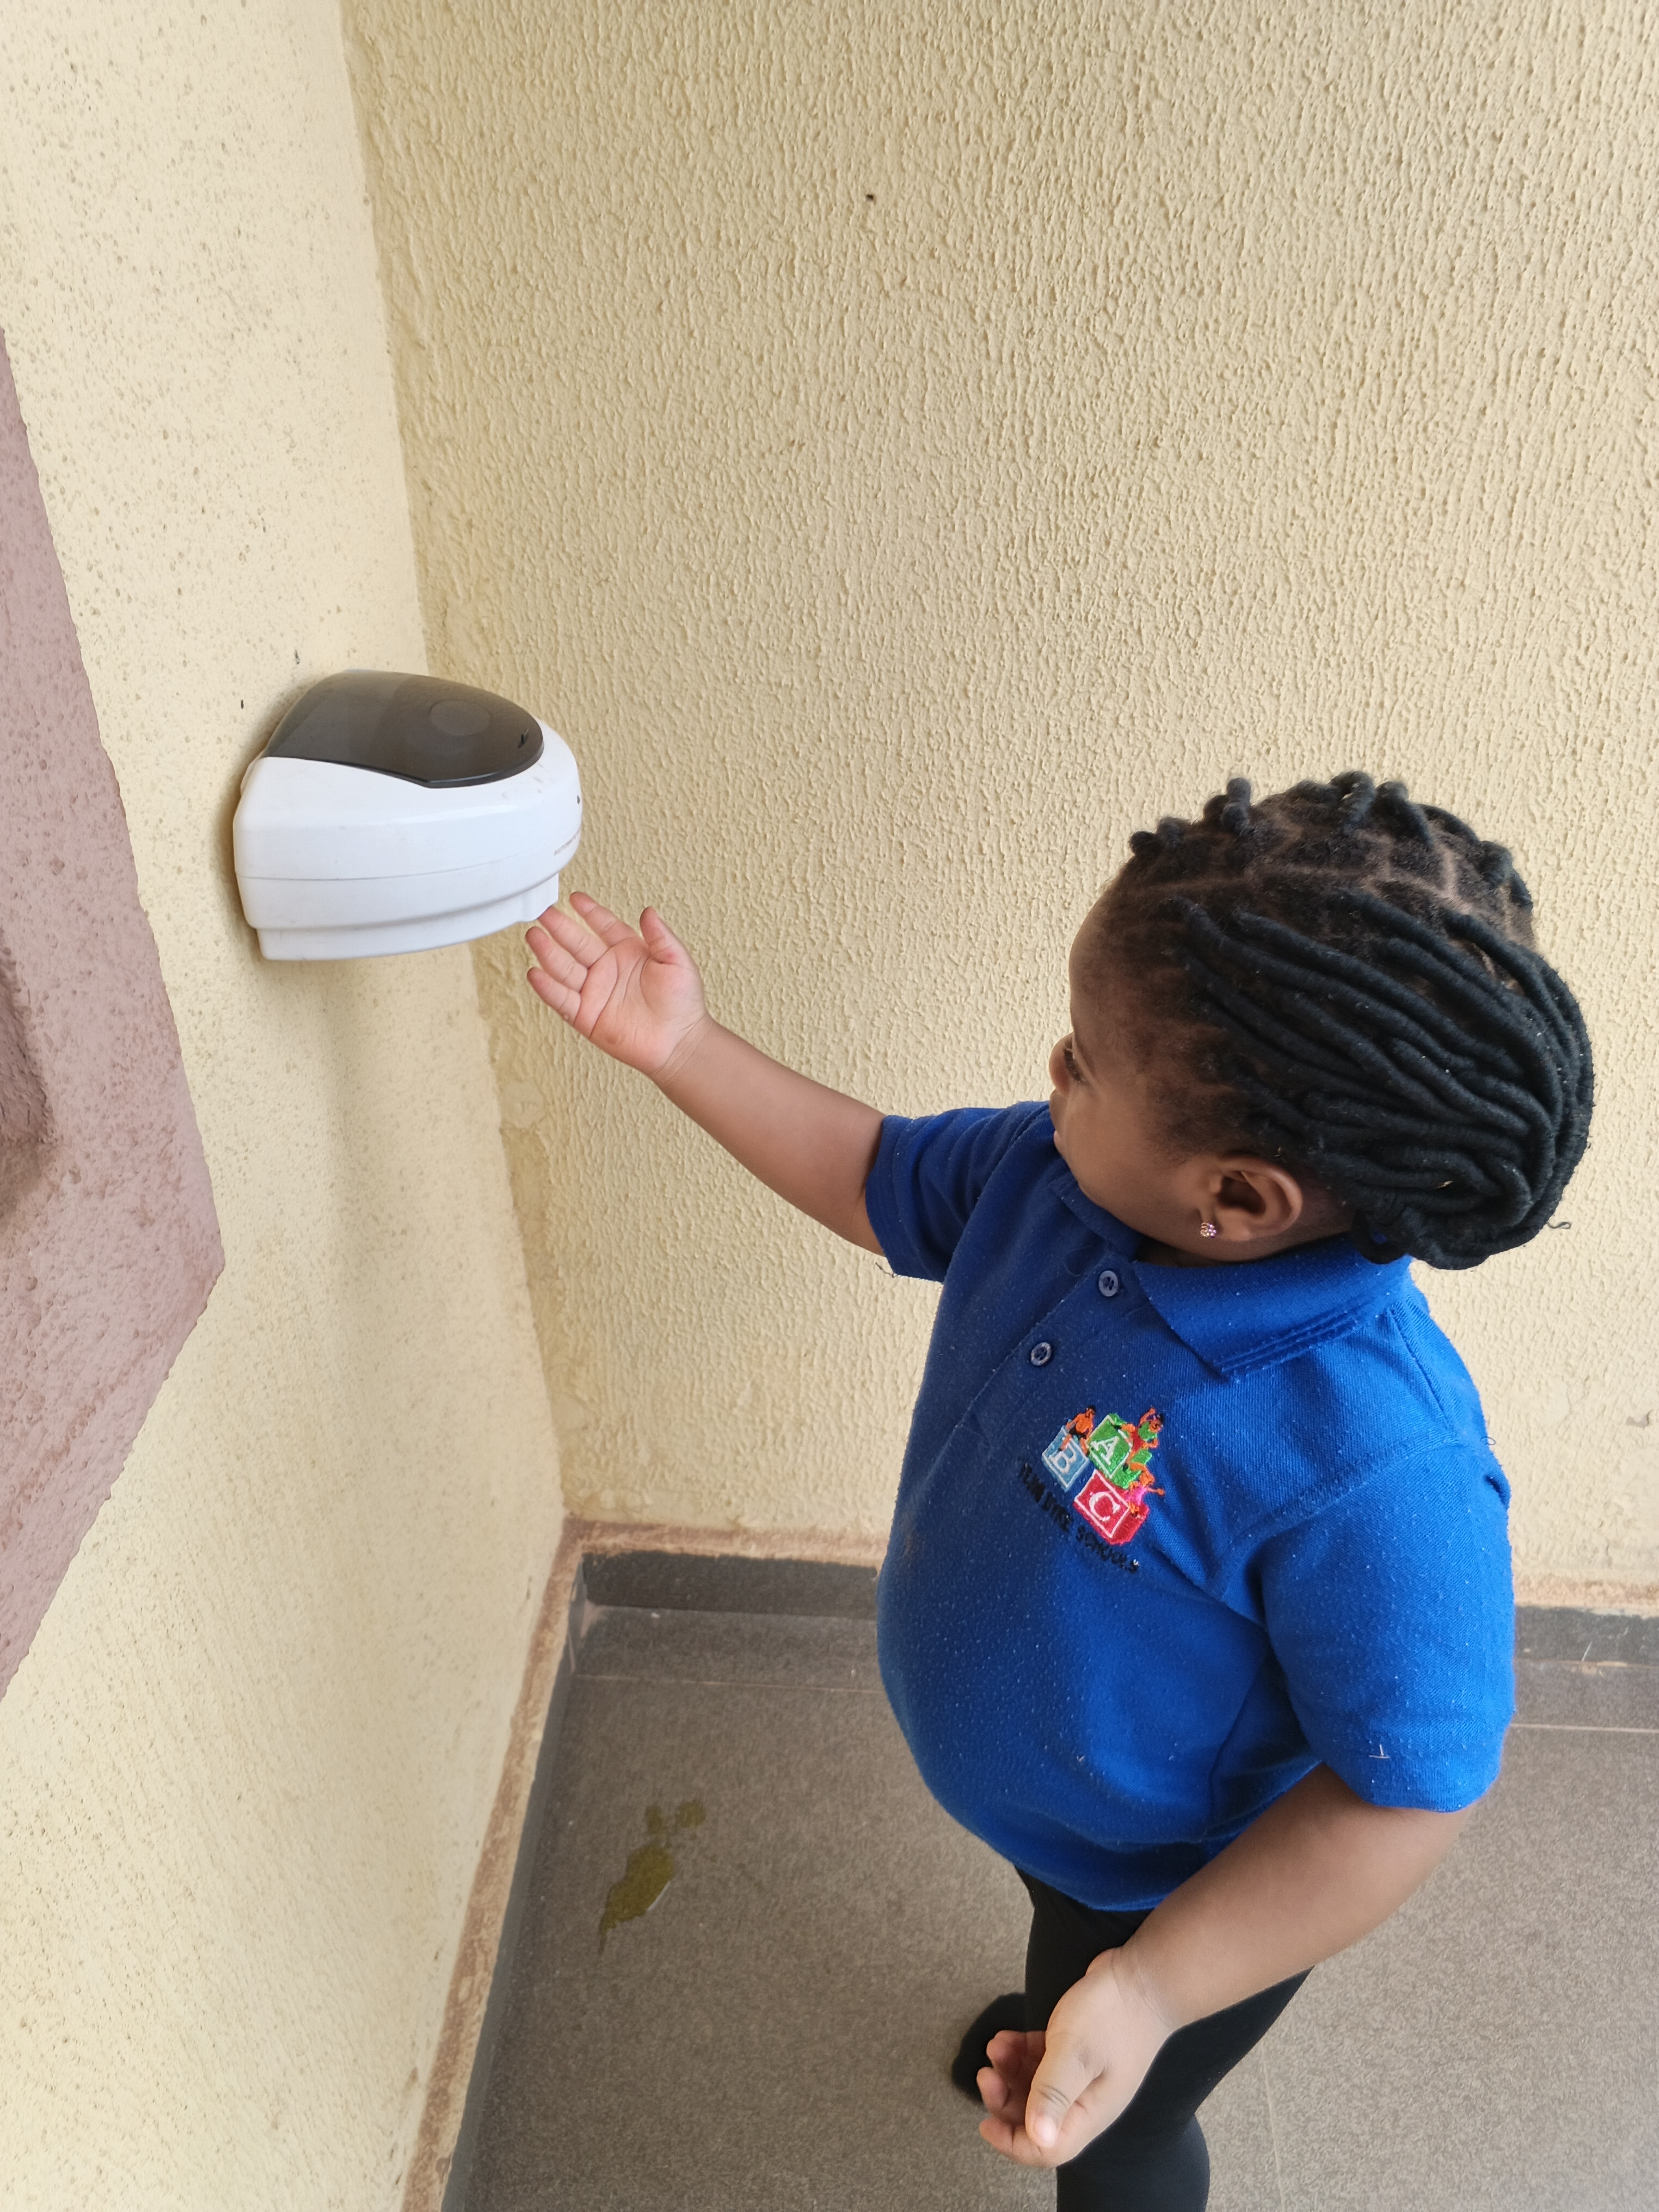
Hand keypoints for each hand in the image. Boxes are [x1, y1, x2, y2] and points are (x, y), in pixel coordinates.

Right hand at [526, 893, 708, 1079]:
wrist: (679, 1042)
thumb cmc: (683, 1004)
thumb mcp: (677, 962)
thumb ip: (661, 936)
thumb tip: (648, 912)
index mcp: (628, 952)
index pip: (604, 926)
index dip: (590, 912)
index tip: (575, 898)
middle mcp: (608, 970)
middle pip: (577, 943)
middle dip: (559, 927)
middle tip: (543, 913)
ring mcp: (595, 992)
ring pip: (565, 968)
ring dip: (548, 953)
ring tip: (534, 936)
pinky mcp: (587, 1016)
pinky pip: (563, 1000)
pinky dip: (548, 988)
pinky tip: (536, 973)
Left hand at [977, 1948, 1172, 2167]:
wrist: (1143, 1977)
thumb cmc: (1113, 2015)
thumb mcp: (1075, 2053)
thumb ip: (1053, 2093)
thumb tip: (1038, 2138)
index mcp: (1087, 2113)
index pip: (1047, 2148)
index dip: (1013, 2142)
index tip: (986, 2124)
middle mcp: (1083, 2100)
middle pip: (1034, 2119)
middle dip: (1004, 2100)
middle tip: (986, 2074)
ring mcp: (1079, 2075)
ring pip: (1033, 2088)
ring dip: (1009, 2072)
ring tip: (996, 2046)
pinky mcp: (1075, 2050)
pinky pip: (1040, 2062)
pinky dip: (1020, 2053)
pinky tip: (1008, 2038)